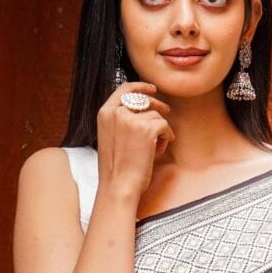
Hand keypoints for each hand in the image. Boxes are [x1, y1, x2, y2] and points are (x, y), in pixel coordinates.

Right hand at [96, 81, 174, 202]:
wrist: (119, 186)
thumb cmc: (116, 169)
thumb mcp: (110, 138)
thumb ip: (120, 121)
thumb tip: (142, 109)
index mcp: (104, 113)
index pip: (124, 89)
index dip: (140, 86)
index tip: (152, 88)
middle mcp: (117, 112)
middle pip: (143, 99)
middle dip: (157, 104)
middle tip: (167, 110)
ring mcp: (131, 119)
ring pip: (156, 115)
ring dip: (160, 131)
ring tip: (154, 149)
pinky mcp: (147, 129)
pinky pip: (164, 126)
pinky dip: (165, 138)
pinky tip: (157, 151)